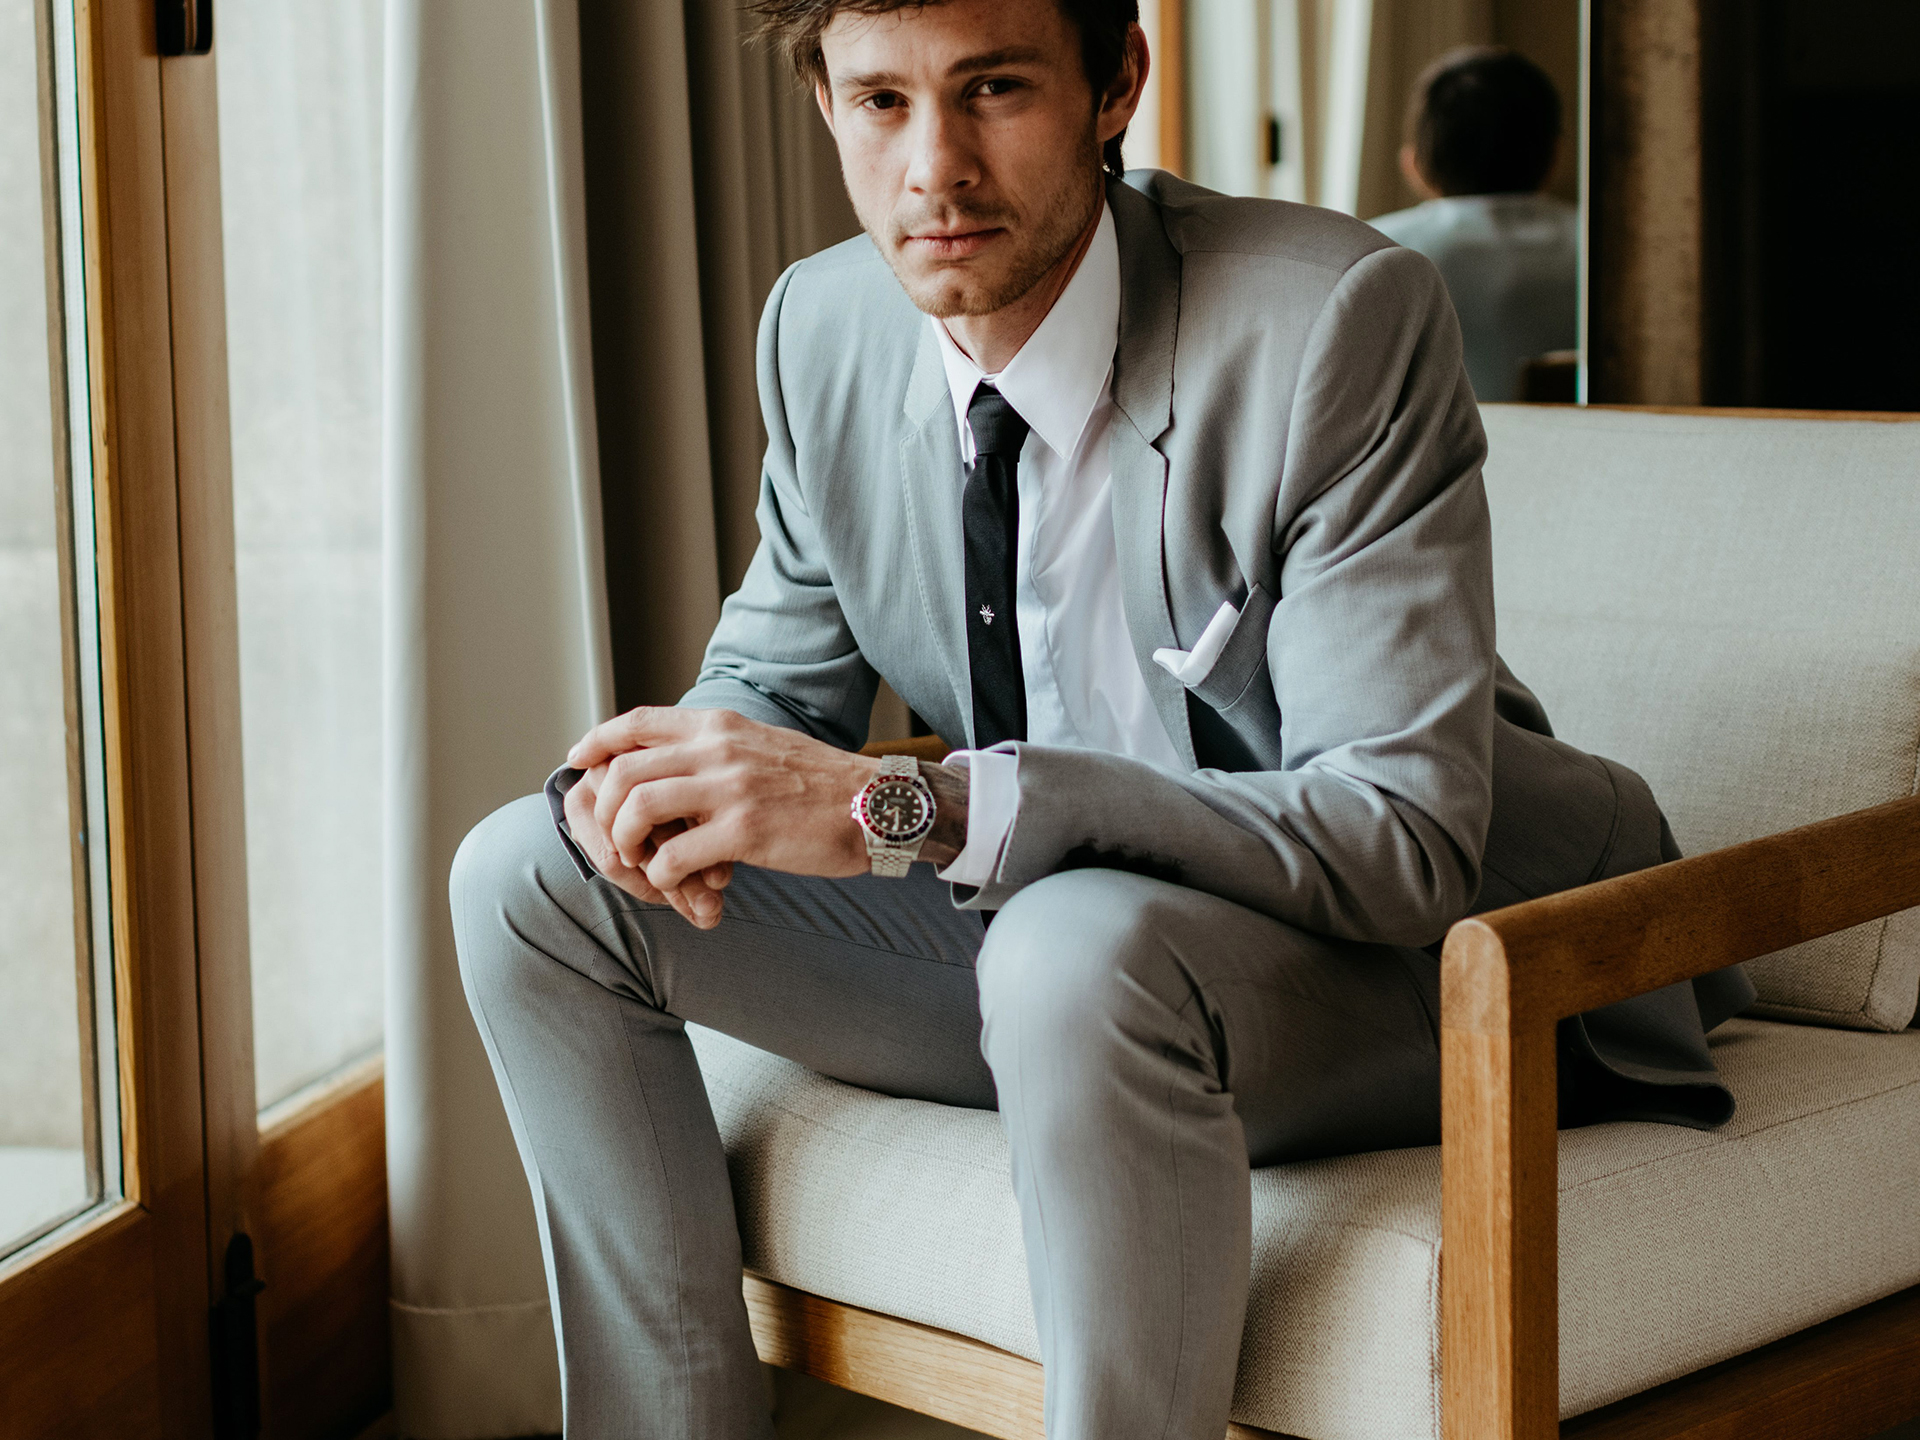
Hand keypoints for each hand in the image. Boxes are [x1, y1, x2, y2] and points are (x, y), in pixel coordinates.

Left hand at [567, 706, 881, 914]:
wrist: (876, 805)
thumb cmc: (821, 785)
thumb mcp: (761, 745)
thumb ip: (716, 749)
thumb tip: (671, 763)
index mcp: (720, 726)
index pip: (637, 722)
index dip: (598, 741)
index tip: (579, 761)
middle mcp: (719, 750)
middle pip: (625, 769)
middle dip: (603, 808)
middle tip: (613, 835)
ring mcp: (730, 789)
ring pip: (638, 808)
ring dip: (624, 841)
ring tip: (638, 860)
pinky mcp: (744, 832)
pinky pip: (674, 856)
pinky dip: (662, 875)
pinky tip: (676, 883)